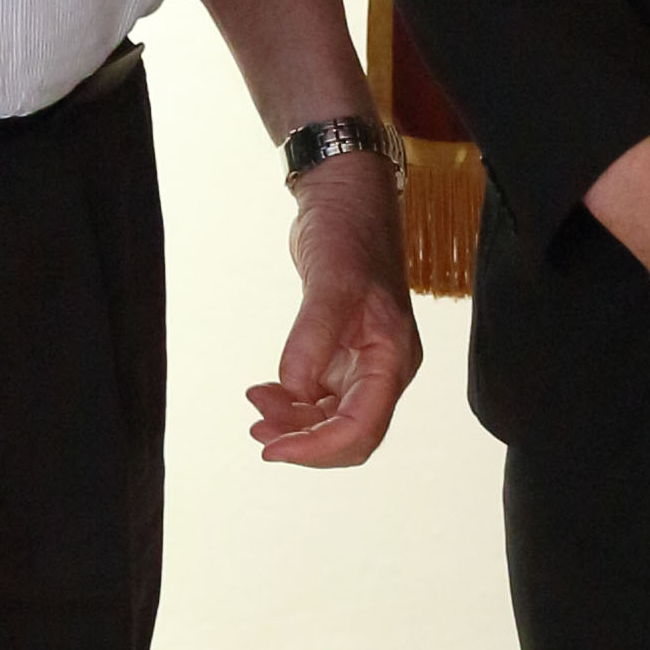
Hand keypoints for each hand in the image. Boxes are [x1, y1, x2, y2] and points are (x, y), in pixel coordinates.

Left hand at [245, 149, 425, 469]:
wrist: (346, 200)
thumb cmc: (349, 234)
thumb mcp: (331, 283)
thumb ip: (312, 338)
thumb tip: (292, 389)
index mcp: (393, 359)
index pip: (362, 428)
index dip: (318, 448)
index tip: (273, 449)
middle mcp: (384, 369)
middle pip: (350, 435)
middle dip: (304, 441)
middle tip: (258, 431)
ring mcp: (364, 363)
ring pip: (331, 420)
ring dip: (293, 424)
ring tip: (256, 405)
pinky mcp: (343, 354)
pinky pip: (319, 398)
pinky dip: (292, 404)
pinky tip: (266, 392)